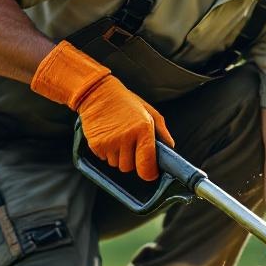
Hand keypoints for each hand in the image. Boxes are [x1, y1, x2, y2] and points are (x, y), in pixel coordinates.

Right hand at [31, 41, 173, 179]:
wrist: (97, 93)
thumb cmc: (125, 102)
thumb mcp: (149, 111)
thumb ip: (162, 132)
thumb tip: (170, 147)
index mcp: (143, 128)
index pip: (147, 164)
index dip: (149, 172)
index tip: (150, 172)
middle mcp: (127, 137)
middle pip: (129, 168)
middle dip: (131, 160)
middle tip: (129, 143)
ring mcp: (110, 142)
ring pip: (116, 164)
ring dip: (118, 156)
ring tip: (117, 137)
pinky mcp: (96, 144)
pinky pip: (104, 159)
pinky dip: (106, 152)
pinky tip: (107, 136)